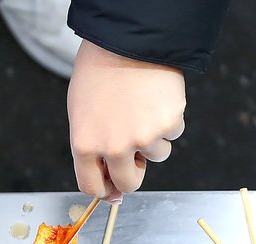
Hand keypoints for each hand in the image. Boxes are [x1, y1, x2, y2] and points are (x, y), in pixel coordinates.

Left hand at [67, 40, 185, 202]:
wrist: (127, 40)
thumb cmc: (100, 74)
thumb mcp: (82, 113)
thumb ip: (92, 149)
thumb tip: (112, 189)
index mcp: (85, 145)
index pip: (92, 187)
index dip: (104, 189)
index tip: (112, 187)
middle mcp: (114, 147)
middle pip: (128, 183)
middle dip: (133, 172)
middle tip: (134, 151)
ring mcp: (143, 137)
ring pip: (157, 156)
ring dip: (153, 138)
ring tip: (143, 107)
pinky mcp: (169, 123)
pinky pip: (173, 133)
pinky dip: (168, 119)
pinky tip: (157, 98)